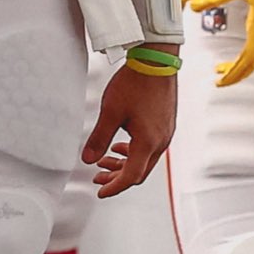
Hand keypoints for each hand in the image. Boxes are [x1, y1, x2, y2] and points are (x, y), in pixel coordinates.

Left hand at [83, 59, 175, 195]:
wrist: (156, 61)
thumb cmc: (135, 83)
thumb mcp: (110, 112)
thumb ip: (99, 138)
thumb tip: (88, 160)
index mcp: (148, 142)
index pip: (131, 177)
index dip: (114, 187)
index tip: (100, 191)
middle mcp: (161, 141)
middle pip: (139, 172)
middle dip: (117, 178)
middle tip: (98, 178)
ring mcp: (166, 133)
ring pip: (145, 160)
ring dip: (124, 164)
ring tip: (105, 161)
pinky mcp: (166, 124)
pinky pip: (150, 147)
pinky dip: (134, 152)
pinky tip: (121, 145)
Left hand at [186, 0, 253, 86]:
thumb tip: (197, 5)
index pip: (247, 57)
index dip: (234, 71)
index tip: (221, 80)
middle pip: (253, 59)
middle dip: (237, 71)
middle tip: (222, 77)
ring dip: (244, 61)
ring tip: (229, 65)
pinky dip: (251, 48)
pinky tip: (244, 41)